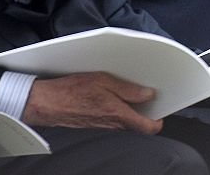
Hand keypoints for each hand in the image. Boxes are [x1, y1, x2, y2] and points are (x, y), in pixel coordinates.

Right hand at [22, 73, 161, 133]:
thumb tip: (149, 94)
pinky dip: (117, 108)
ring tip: (129, 90)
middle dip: (146, 110)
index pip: (148, 127)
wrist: (46, 103)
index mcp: (118, 114)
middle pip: (138, 123)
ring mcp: (104, 125)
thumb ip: (129, 90)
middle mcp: (113, 124)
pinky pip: (113, 118)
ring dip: (130, 108)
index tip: (163, 109)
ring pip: (125, 120)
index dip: (159, 120)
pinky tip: (111, 95)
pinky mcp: (95, 123)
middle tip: (148, 94)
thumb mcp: (104, 81)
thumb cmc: (71, 91)